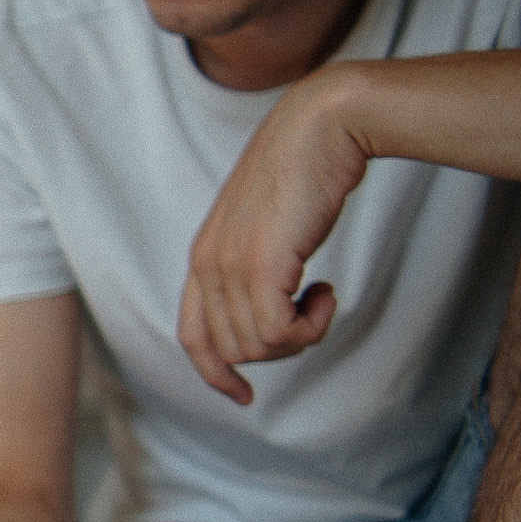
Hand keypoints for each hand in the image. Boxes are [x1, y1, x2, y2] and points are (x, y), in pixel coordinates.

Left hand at [179, 66, 372, 405]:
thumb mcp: (269, 225)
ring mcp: (229, 266)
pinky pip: (280, 334)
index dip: (214, 373)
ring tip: (322, 294)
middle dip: (281, 348)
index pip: (192, 336)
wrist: (322, 125)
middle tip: (315, 311)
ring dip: (301, 335)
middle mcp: (207, 265)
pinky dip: (312, 325)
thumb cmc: (305, 171)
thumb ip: (257, 264)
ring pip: (259, 347)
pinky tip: (328, 288)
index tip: (243, 396)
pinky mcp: (261, 265)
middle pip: (233, 349)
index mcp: (203, 257)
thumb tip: (272, 312)